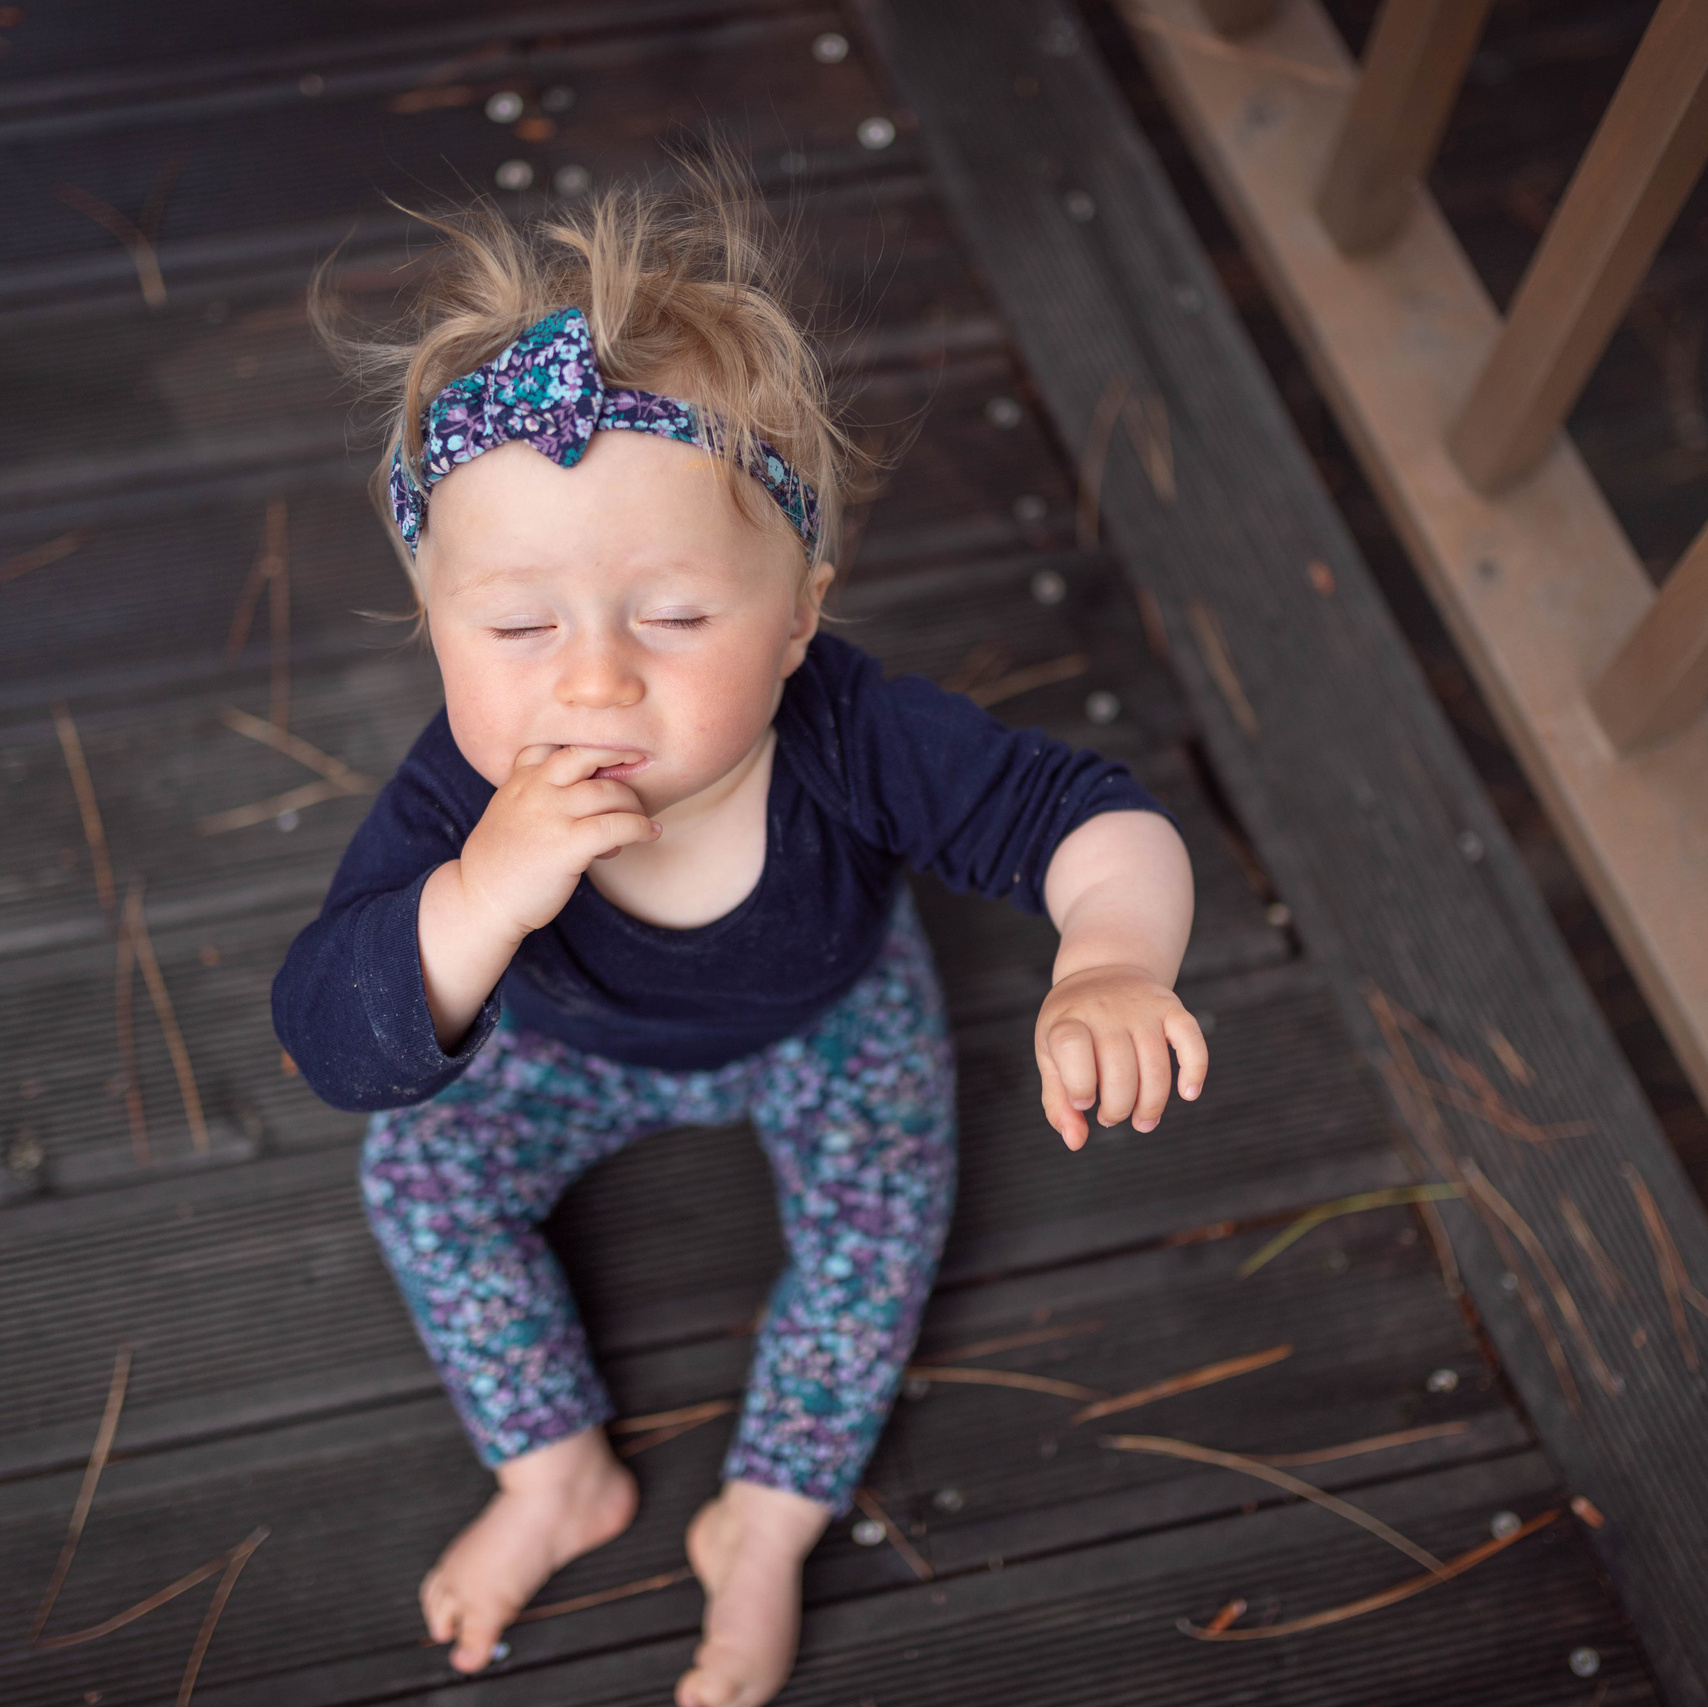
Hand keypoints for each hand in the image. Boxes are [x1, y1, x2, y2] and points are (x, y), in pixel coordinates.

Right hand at [458, 744, 660, 941]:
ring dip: (634, 804)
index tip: (611, 753)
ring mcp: (550, 815)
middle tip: (640, 764)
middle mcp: (535, 790)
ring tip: (642, 819)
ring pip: (608, 792)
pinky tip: (649, 833)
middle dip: (618, 755)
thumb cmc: (501, 864)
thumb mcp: (509, 814)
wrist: (480, 902)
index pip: (555, 745)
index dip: (588, 745)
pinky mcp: (567, 845)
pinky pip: (616, 826)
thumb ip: (538, 796)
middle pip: (586, 756)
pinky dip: (640, 827)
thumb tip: (586, 798)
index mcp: (520, 780)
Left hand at [1034, 964, 1206, 1150]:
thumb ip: (1058, 1101)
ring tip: (1142, 1122)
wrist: (1104, 971)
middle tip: (1111, 1118)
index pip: (1072, 1048)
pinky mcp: (1171, 1007)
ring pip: (1155, 1063)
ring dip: (1151, 1104)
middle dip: (1117, 1108)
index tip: (1083, 1102)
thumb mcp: (1050, 1054)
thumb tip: (1075, 1143)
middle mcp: (1106, 1010)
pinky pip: (1191, 1039)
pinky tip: (1188, 1094)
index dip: (1078, 1084)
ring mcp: (1141, 1007)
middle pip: (1119, 1069)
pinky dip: (1195, 1069)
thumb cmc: (1074, 1025)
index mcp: (1068, 1019)